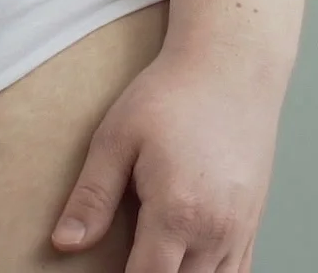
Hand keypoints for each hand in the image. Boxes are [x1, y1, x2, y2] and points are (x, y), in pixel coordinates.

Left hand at [50, 38, 292, 271]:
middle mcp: (215, 232)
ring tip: (154, 261)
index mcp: (177, 214)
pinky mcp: (252, 222)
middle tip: (127, 259)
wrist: (233, 65)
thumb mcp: (117, 137)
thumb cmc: (174, 94)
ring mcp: (239, 230)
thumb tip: (65, 243)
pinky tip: (188, 267)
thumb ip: (92, 197)